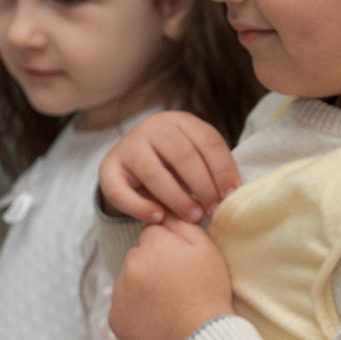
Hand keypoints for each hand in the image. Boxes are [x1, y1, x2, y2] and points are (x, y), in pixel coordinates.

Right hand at [99, 111, 240, 224]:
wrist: (132, 165)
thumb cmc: (173, 164)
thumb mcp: (195, 157)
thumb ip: (212, 168)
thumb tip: (232, 193)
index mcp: (180, 121)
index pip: (208, 141)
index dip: (223, 169)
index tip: (231, 195)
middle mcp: (153, 128)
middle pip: (183, 156)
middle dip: (203, 186)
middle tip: (212, 210)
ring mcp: (128, 146)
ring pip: (154, 172)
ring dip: (177, 198)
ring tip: (192, 217)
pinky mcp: (108, 168)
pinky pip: (121, 191)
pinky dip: (140, 207)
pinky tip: (158, 218)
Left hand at [108, 219, 233, 339]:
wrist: (201, 339)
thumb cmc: (208, 292)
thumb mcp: (206, 249)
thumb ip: (182, 225)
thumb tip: (164, 214)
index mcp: (151, 245)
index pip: (152, 236)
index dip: (168, 250)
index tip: (181, 267)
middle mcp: (129, 265)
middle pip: (138, 259)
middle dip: (152, 268)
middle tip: (177, 289)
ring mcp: (119, 294)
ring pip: (129, 283)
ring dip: (142, 290)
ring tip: (168, 307)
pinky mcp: (115, 320)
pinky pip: (124, 309)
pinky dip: (136, 314)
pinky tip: (157, 321)